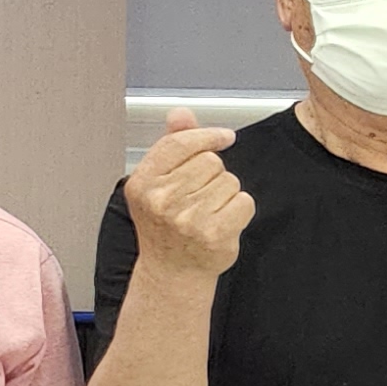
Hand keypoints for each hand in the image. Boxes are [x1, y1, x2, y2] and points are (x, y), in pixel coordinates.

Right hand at [123, 109, 252, 280]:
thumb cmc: (165, 225)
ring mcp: (187, 218)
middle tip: (197, 196)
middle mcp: (161, 200)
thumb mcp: (157, 183)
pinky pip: (244, 201)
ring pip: (230, 181)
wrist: (171, 272)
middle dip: (212, 174)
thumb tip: (180, 113)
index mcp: (142, 183)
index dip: (206, 136)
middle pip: (210, 161)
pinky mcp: (214, 233)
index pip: (180, 142)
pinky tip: (221, 222)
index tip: (223, 137)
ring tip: (207, 211)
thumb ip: (171, 145)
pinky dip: (239, 210)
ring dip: (226, 193)